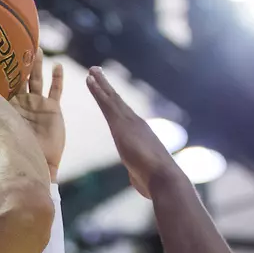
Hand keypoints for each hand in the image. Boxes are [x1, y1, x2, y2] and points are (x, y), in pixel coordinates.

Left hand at [9, 47, 64, 177]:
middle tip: (16, 45)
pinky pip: (56, 90)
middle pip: (19, 78)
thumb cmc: (10, 146)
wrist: (32, 159)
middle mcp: (20, 103)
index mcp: (5, 106)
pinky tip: (58, 66)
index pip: (1, 85)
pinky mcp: (52, 109)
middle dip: (18, 64)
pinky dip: (58, 78)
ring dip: (37, 64)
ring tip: (36, 48)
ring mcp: (37, 105)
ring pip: (37, 79)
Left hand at [86, 67, 179, 197]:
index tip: (108, 92)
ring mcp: (129, 122)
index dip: (115, 103)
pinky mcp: (121, 124)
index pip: (124, 116)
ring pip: (112, 98)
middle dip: (107, 87)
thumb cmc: (155, 182)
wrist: (164, 178)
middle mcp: (136, 123)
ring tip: (92, 70)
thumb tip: (138, 178)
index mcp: (140, 135)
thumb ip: (138, 172)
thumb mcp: (142, 175)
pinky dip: (98, 90)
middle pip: (118, 101)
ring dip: (101, 83)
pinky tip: (90, 80)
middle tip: (97, 72)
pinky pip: (107, 103)